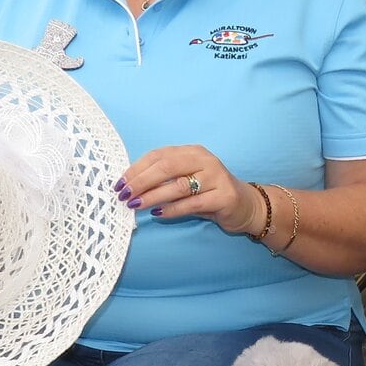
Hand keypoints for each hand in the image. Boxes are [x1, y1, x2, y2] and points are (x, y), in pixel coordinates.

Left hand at [117, 145, 259, 233]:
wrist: (246, 205)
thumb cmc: (209, 192)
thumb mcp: (188, 179)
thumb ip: (165, 178)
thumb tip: (130, 186)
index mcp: (192, 152)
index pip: (158, 155)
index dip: (136, 168)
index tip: (120, 183)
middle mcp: (205, 160)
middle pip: (166, 167)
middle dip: (141, 181)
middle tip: (124, 194)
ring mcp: (216, 177)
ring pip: (178, 185)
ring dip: (153, 196)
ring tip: (136, 205)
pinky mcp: (224, 196)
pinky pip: (193, 203)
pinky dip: (173, 209)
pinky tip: (158, 214)